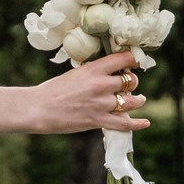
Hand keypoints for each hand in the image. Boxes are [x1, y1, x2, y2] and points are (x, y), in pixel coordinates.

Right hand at [32, 49, 152, 136]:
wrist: (38, 108)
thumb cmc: (52, 90)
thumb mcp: (75, 73)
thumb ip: (93, 72)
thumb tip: (107, 72)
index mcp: (94, 69)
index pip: (123, 59)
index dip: (133, 60)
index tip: (134, 62)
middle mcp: (101, 84)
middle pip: (131, 81)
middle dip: (132, 82)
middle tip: (130, 85)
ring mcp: (101, 104)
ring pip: (132, 101)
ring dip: (138, 100)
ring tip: (139, 99)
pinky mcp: (98, 121)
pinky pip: (124, 123)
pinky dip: (137, 124)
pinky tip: (145, 122)